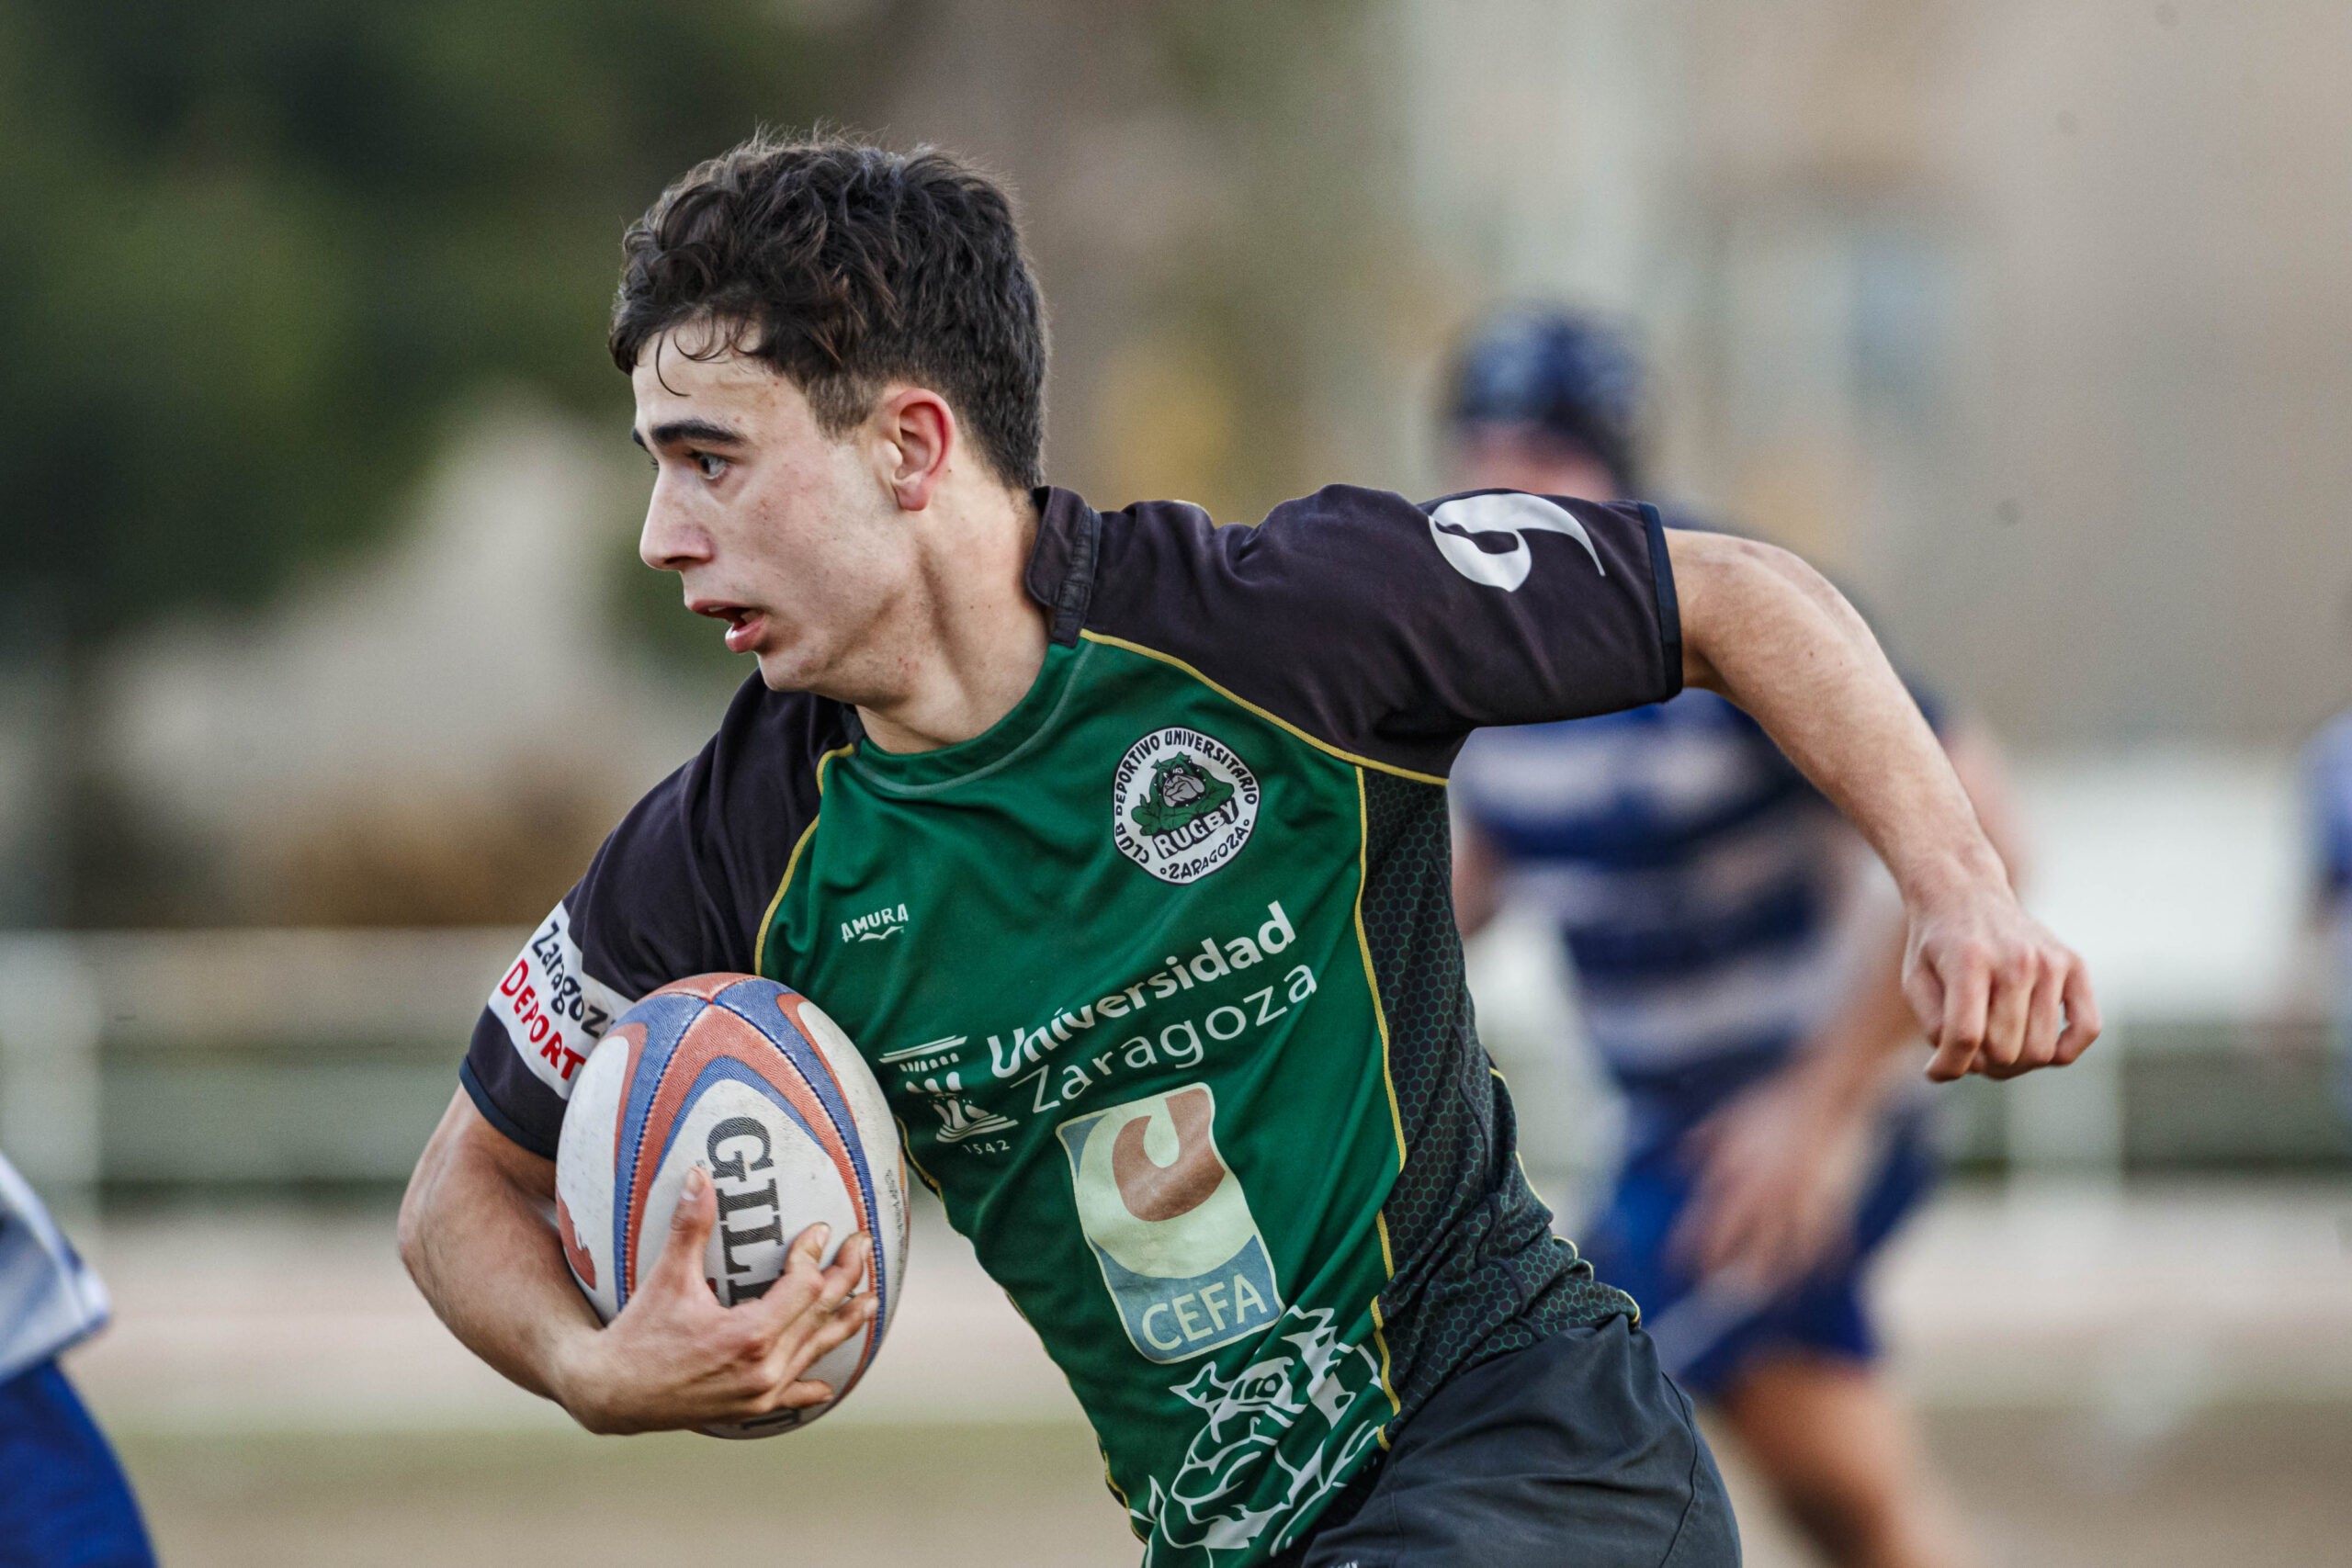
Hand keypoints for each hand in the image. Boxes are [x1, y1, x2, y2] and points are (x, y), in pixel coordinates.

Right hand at [548, 1166, 875, 1434]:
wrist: (610, 1394)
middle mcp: (764, 1369)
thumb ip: (690, 1226)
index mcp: (750, 1336)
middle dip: (846, 1277)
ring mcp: (760, 1393)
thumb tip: (698, 1175)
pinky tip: (826, 1386)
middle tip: (864, 1246)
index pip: (803, 1287)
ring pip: (814, 1352)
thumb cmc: (638, 1334)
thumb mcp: (666, 1277)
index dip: (813, 1255)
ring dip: (843, 1324)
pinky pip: (790, 1395)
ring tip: (871, 1302)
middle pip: (820, 1315)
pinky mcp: (748, 1409)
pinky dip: (809, 1386)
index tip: (818, 1229)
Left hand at [1672, 1072, 1871, 1293]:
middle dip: (1733, 1274)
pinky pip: (1829, 1238)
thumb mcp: (1729, 1120)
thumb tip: (1676, 1168)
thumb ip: (1702, 1146)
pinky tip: (1823, 1278)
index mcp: (1739, 1175)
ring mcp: (1801, 1198)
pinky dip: (1826, 1261)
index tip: (1680, 1270)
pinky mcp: (1831, 1196)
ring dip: (1778, 1277)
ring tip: (1770, 1296)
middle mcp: (1768, 1194)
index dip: (1693, 1251)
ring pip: (1789, 1252)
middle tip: (1719, 1293)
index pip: (1710, 1224)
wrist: (1823, 1089)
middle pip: (1747, 1247)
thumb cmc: (1772, 1102)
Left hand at [1903, 876, 2099, 1081]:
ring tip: (1995, 1045)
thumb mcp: (1916, 981)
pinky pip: (2088, 1028)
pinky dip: (2064, 1051)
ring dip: (2015, 1062)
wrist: (1965, 893)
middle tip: (1969, 1051)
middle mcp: (2016, 959)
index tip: (1937, 1070)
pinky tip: (2036, 1043)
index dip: (1949, 1066)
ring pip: (2041, 1050)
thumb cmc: (1937, 945)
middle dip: (1981, 1063)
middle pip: (2005, 1050)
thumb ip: (1934, 1028)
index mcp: (1969, 960)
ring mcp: (2050, 962)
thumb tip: (1957, 1068)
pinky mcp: (2074, 964)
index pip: (1966, 1036)